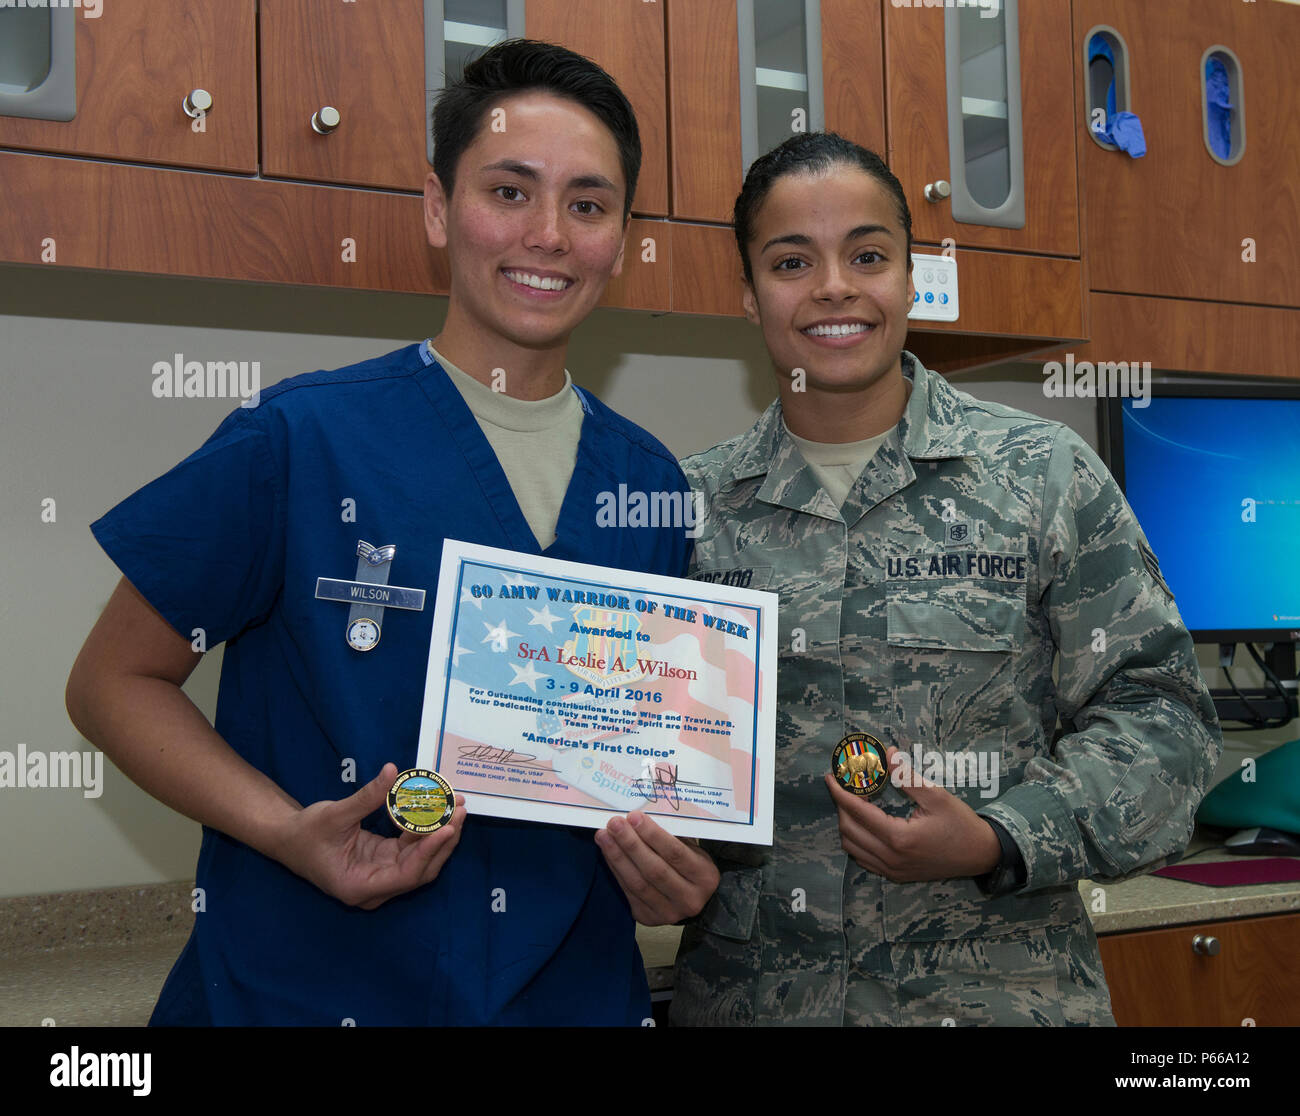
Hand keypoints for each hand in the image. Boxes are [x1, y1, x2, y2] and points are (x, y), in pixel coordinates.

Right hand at [272, 762, 465, 909]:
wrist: (287, 838)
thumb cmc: (305, 833)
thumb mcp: (335, 814)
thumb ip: (367, 796)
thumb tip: (393, 771)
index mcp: (359, 885)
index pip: (406, 874)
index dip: (429, 851)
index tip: (447, 827)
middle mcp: (374, 888)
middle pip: (420, 869)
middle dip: (443, 839)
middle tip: (460, 809)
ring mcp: (381, 876)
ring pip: (420, 859)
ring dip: (439, 833)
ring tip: (455, 805)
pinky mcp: (384, 862)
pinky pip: (411, 849)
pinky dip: (424, 830)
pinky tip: (438, 809)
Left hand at [594, 811, 719, 924]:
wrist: (695, 902)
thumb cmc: (691, 867)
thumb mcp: (693, 850)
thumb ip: (672, 837)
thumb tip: (640, 818)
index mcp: (704, 877)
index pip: (676, 853)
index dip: (653, 835)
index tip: (634, 817)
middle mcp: (689, 899)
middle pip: (654, 870)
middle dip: (631, 844)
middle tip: (614, 824)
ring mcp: (668, 912)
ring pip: (638, 883)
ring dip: (617, 857)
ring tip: (604, 836)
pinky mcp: (648, 918)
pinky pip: (628, 892)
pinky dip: (616, 870)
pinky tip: (608, 852)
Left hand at [825, 746, 1000, 881]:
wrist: (981, 855)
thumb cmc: (961, 824)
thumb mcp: (936, 795)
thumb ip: (907, 776)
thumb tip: (887, 754)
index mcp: (899, 838)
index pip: (857, 812)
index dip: (840, 793)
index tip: (830, 777)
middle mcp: (891, 858)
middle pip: (849, 830)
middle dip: (841, 806)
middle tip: (845, 786)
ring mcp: (892, 870)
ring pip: (852, 847)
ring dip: (847, 824)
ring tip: (853, 803)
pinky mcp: (896, 875)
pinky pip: (864, 860)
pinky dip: (856, 841)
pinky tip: (864, 825)